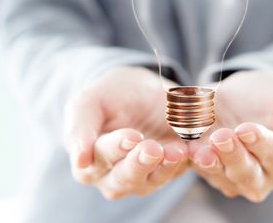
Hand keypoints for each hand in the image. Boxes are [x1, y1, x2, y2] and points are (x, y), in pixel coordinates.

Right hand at [63, 66, 187, 199]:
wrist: (140, 91)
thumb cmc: (109, 95)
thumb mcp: (89, 101)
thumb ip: (80, 127)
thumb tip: (80, 160)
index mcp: (89, 161)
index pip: (100, 158)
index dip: (115, 148)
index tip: (131, 136)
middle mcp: (114, 177)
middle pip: (126, 177)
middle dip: (140, 163)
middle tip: (153, 148)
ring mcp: (143, 178)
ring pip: (153, 180)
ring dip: (165, 167)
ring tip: (176, 150)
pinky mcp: (168, 172)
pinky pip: (177, 172)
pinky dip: (185, 162)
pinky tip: (192, 150)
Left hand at [188, 70, 272, 201]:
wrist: (245, 94)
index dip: (260, 143)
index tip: (246, 129)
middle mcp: (261, 177)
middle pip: (247, 172)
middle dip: (234, 155)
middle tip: (222, 136)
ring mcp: (233, 178)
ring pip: (222, 175)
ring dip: (212, 163)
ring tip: (201, 149)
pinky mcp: (210, 171)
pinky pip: (201, 169)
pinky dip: (194, 160)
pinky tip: (187, 149)